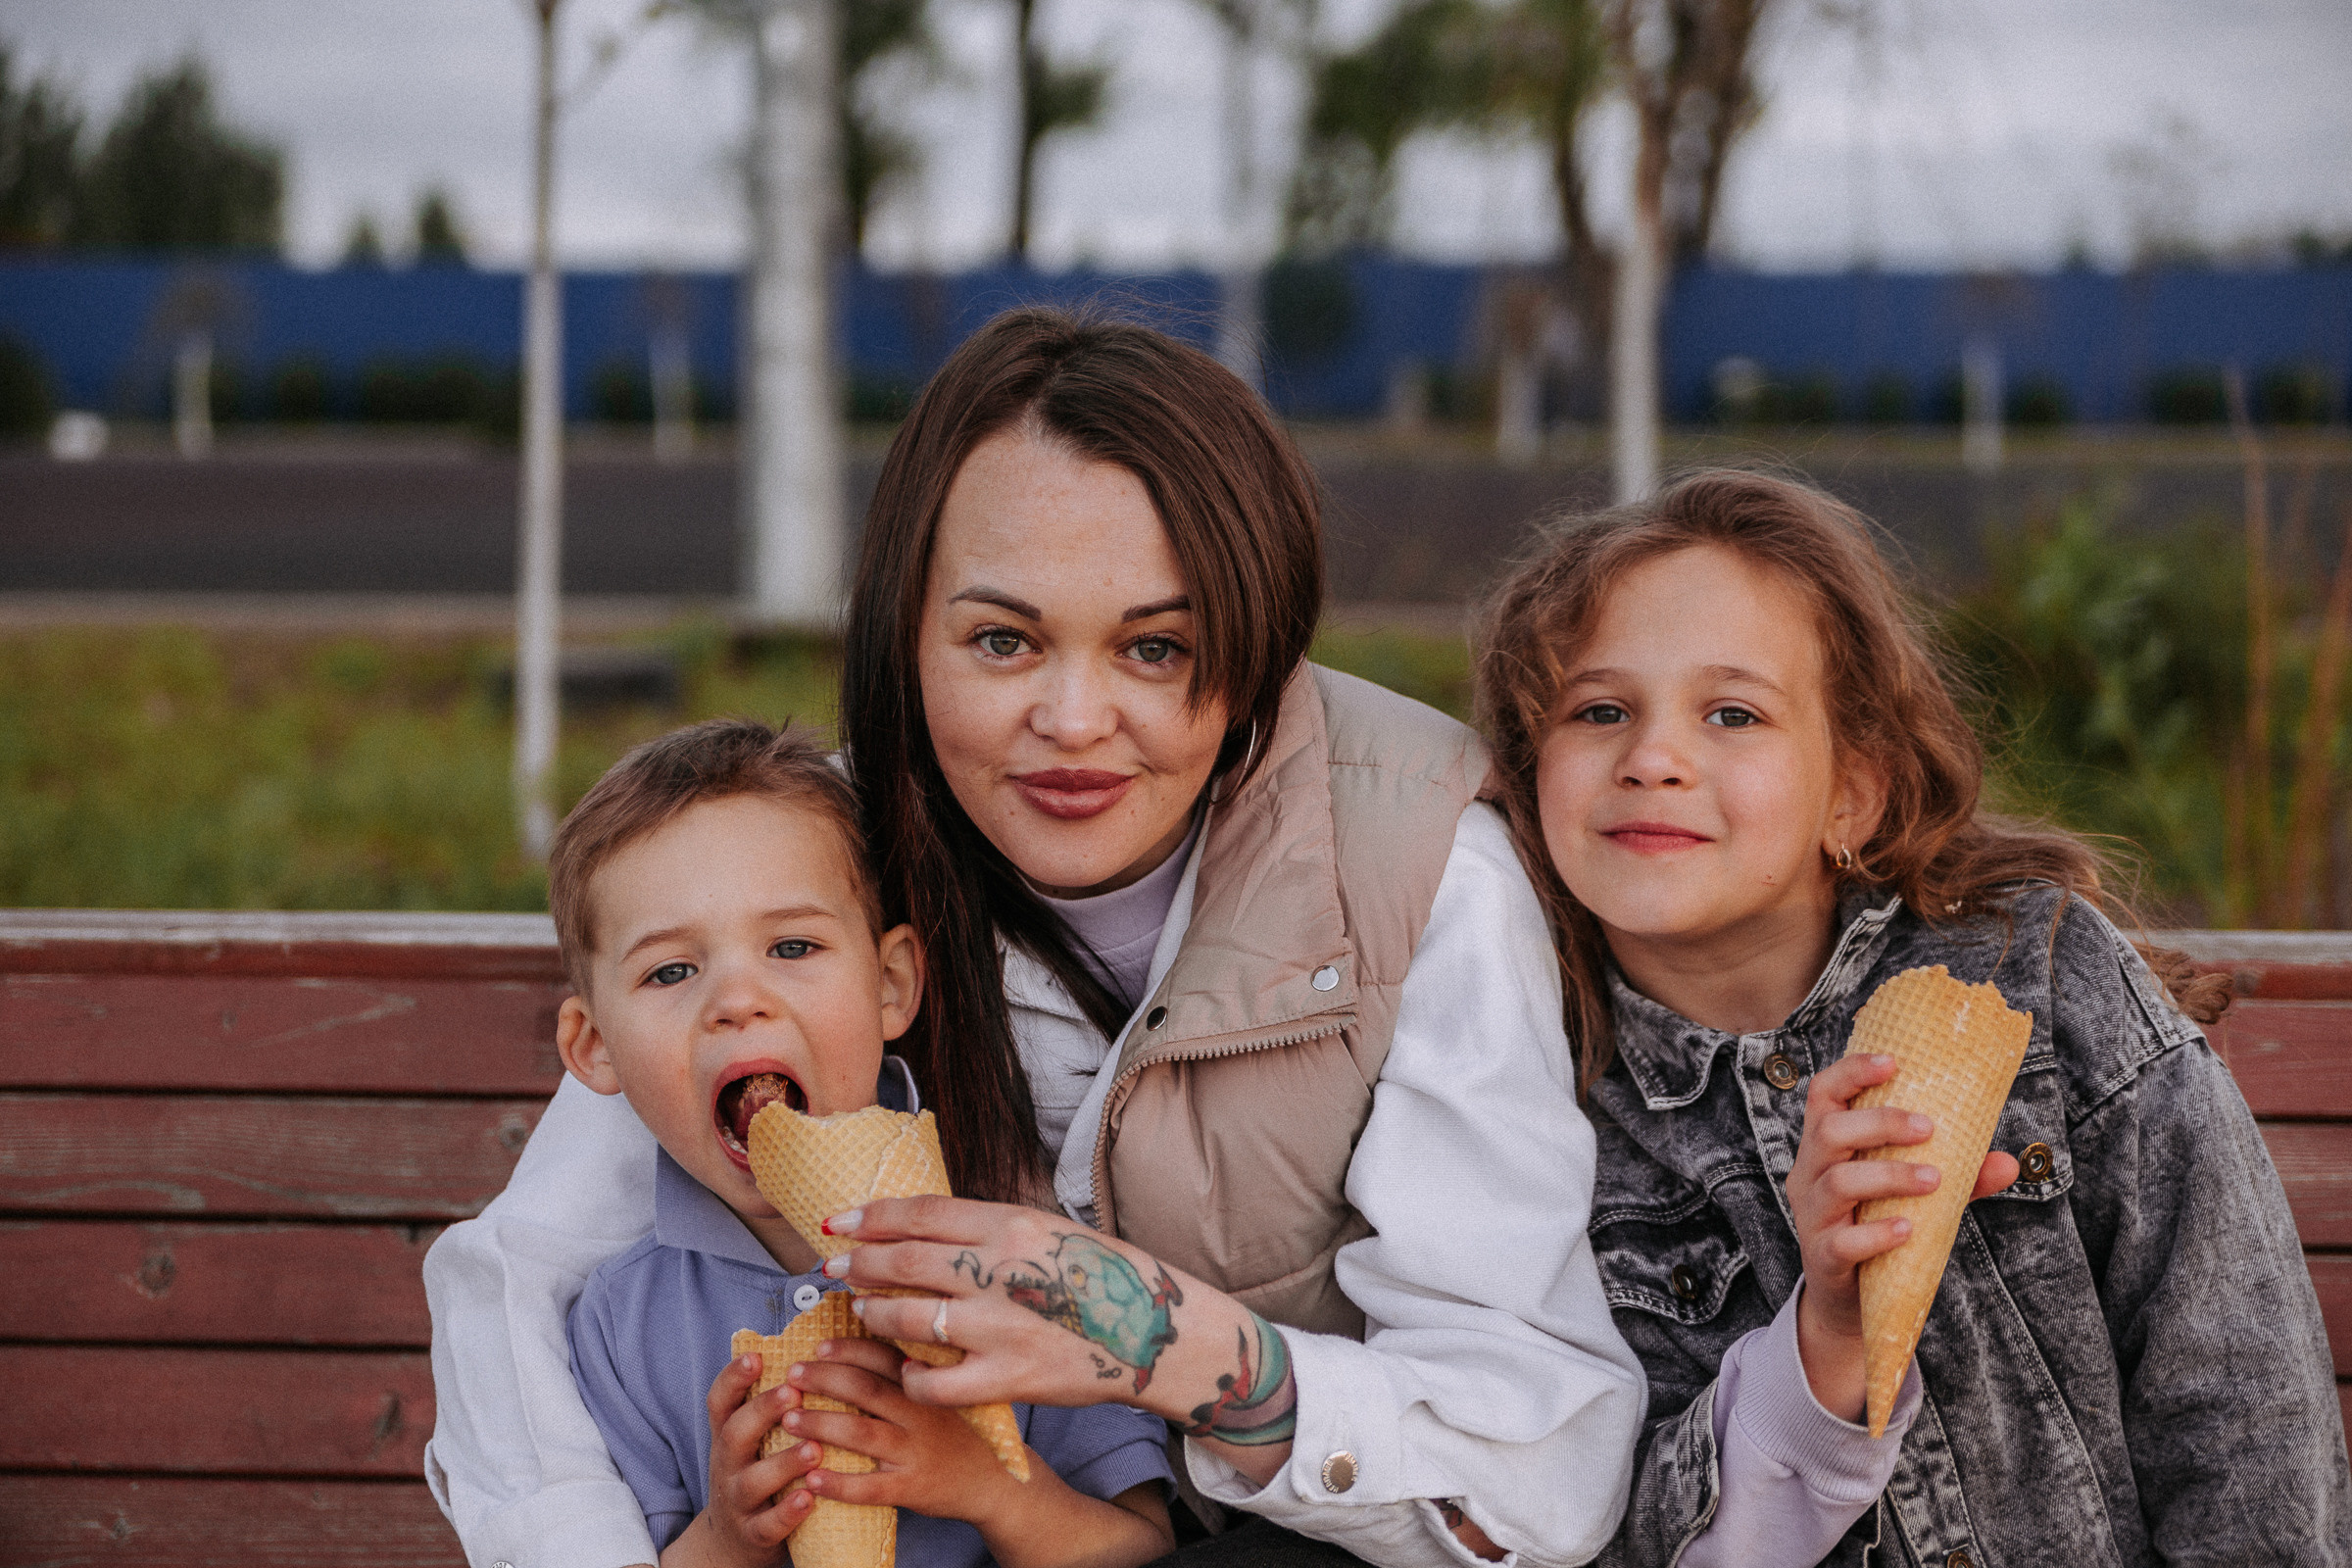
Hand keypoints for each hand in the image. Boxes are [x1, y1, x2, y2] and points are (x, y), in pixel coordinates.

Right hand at [661, 1353, 822, 1567]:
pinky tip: (809, 1498)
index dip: (733, 1378)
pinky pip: (768, 1525)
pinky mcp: (754, 1534)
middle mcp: (727, 1465)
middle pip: (734, 1434)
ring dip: (784, 1463)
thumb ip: (773, 1406)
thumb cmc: (759, 1475)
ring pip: (753, 1481)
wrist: (732, 1544)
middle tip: (792, 1392)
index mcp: (729, 1436)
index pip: (720, 1402)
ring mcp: (738, 1501)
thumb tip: (812, 1350)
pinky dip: (788, 1513)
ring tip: (815, 1448)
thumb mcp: (755, 1440)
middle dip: (761, 1411)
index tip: (755, 1357)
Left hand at [782, 1336, 1026, 1530]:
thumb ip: (907, 1374)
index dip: (847, 1349)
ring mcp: (916, 1451)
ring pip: (862, 1432)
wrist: (991, 1483)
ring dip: (821, 1424)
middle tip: (791, 1376)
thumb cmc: (955, 1433)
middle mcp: (921, 1413)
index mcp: (925, 1385)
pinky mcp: (911, 1487)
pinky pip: (869, 1487)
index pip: (882, 1357)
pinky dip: (838, 1484)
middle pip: (866, 1388)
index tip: (816, 1347)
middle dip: (824, 1379)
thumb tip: (858, 1350)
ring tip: (788, 1420)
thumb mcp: (941, 1394)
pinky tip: (810, 1480)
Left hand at [820, 1196, 1193, 1412]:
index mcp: (1010, 1225)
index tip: (838, 1223)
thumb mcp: (1046, 1230)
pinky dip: (913, 1376)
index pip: (920, 1214)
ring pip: (909, 1318)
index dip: (871, 1218)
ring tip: (863, 1311)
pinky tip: (909, 1370)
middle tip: (832, 1269)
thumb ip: (988, 1230)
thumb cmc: (1099, 1276)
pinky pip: (936, 1382)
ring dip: (875, 1314)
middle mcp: (1001, 1270)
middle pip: (904, 1262)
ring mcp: (1002, 1327)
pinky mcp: (1009, 1377)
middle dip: (857, 1265)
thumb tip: (923, 1225)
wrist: (1153, 1331)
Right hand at [1784, 1052, 2018, 1422]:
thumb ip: (1959, 1177)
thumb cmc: (1879, 1225)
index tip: (1893, 1062)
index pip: (1823, 1094)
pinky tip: (1908, 1229)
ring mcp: (1813, 1216)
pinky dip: (1877, 1233)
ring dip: (1889, 1175)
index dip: (1851, 1072)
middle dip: (1881, 1124)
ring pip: (1838, 1182)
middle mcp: (1810, 1173)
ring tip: (1934, 1179)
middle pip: (1829, 1131)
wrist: (1851, 1301)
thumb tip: (2008, 1163)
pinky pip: (1843, 1241)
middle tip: (1930, 1128)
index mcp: (1825, 1147)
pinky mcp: (1823, 1257)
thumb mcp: (1914, 1195)